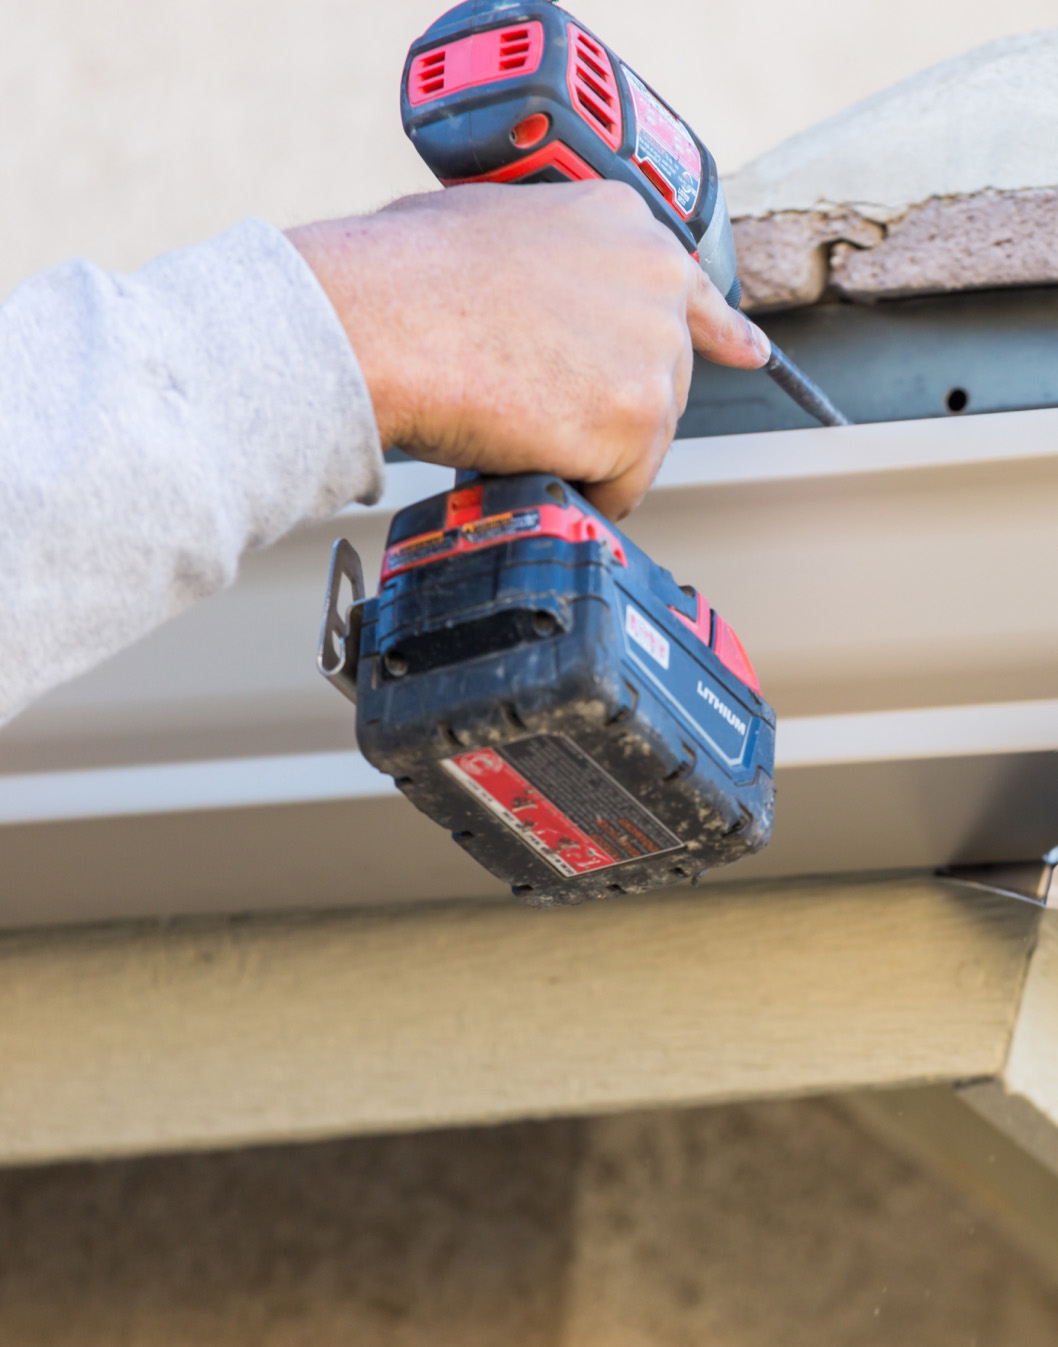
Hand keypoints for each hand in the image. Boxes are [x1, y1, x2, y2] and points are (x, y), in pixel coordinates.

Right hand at [286, 182, 768, 519]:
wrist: (380, 319)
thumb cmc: (405, 275)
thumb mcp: (494, 229)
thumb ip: (550, 265)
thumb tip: (531, 307)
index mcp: (624, 224)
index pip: (691, 289)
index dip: (717, 330)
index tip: (748, 353)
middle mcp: (656, 279)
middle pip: (663, 379)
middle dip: (611, 409)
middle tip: (542, 414)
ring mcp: (652, 350)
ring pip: (643, 439)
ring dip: (589, 451)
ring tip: (517, 427)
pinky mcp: (636, 419)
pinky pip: (622, 484)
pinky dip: (581, 490)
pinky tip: (532, 462)